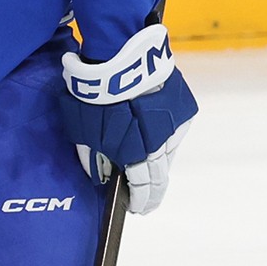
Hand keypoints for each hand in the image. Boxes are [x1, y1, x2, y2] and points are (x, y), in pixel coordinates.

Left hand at [59, 24, 197, 215]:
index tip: (138, 209)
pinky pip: (172, 129)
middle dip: (152, 191)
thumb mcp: (82, 129)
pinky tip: (152, 135)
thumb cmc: (94, 94)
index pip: (143, 187)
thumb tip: (99, 175)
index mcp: (138, 153)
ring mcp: (176, 126)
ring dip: (156, 161)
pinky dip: (162, 136)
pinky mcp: (184, 108)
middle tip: (147, 201)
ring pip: (167, 151)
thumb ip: (91, 156)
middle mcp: (162, 144)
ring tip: (147, 168)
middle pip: (160, 175)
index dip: (140, 200)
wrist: (121, 56)